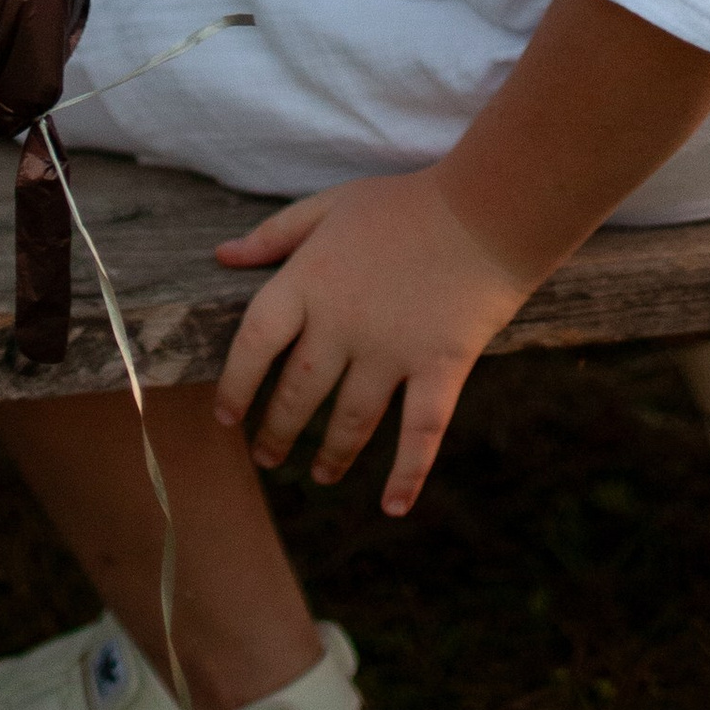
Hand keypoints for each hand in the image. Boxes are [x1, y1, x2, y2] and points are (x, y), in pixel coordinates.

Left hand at [209, 166, 535, 513]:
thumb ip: (277, 234)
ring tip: (320, 475)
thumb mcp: (332, 204)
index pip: (254, 343)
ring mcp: (391, 350)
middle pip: (298, 393)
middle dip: (278, 432)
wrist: (486, 207)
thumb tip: (223, 256)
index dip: (235, 384)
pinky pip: (419, 433)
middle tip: (268, 456)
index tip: (227, 416)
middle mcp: (342, 323)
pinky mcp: (439, 367)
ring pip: (350, 421)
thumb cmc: (405, 203)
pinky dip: (407, 474)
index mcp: (309, 280)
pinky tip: (393, 506)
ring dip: (331, 456)